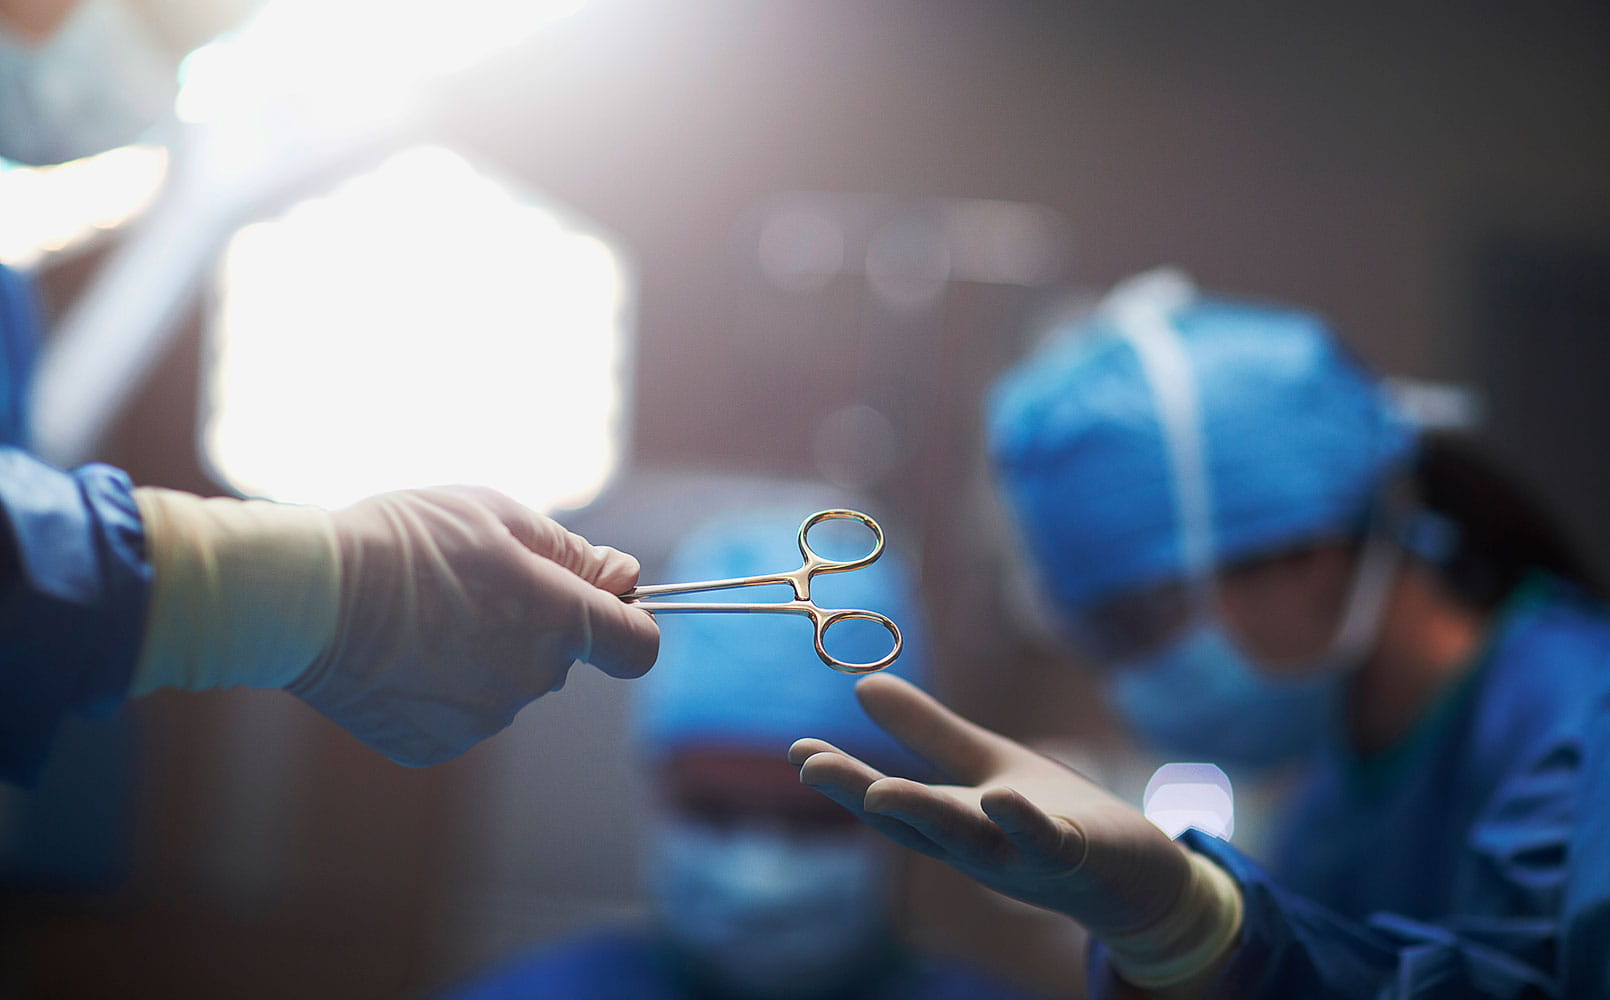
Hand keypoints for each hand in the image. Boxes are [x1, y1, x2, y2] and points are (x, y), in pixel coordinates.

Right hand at [132, 486, 659, 765]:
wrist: (307, 597)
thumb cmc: (407, 541)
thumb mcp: (499, 518)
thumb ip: (572, 554)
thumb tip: (624, 575)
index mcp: (559, 621)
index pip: (637, 646)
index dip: (629, 623)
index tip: (605, 603)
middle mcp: (533, 680)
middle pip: (559, 657)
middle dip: (532, 623)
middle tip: (468, 583)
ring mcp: (483, 720)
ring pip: (505, 684)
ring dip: (482, 654)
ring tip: (418, 615)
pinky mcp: (434, 747)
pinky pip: (457, 713)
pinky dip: (438, 687)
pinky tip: (396, 654)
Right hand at [788, 673, 1239, 989]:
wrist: (1137, 877)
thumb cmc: (1054, 817)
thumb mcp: (984, 766)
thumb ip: (928, 734)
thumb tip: (861, 686)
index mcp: (952, 821)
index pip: (889, 800)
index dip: (842, 779)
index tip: (794, 753)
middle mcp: (979, 847)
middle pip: (916, 822)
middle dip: (863, 796)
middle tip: (813, 767)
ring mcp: (1026, 857)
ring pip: (971, 838)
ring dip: (928, 816)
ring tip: (884, 793)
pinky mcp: (1079, 855)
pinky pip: (1049, 841)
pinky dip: (1026, 824)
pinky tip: (1005, 798)